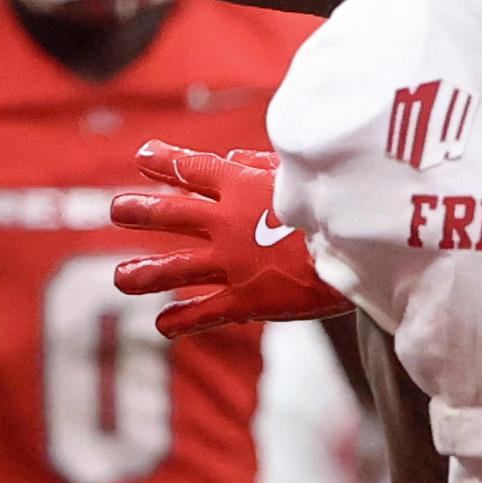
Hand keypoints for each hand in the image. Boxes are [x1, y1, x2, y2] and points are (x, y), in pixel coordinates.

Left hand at [111, 145, 345, 340]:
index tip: (143, 156)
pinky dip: (180, 321)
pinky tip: (162, 326)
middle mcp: (227, 223)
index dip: (165, 162)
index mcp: (242, 186)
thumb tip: (231, 162)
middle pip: (170, 213)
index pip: (193, 169)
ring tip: (121, 278)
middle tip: (117, 209)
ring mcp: (232, 263)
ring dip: (143, 272)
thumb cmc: (343, 205)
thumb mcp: (302, 176)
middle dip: (139, 210)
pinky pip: (202, 312)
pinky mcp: (245, 300)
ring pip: (173, 268)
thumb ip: (262, 168)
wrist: (365, 248)